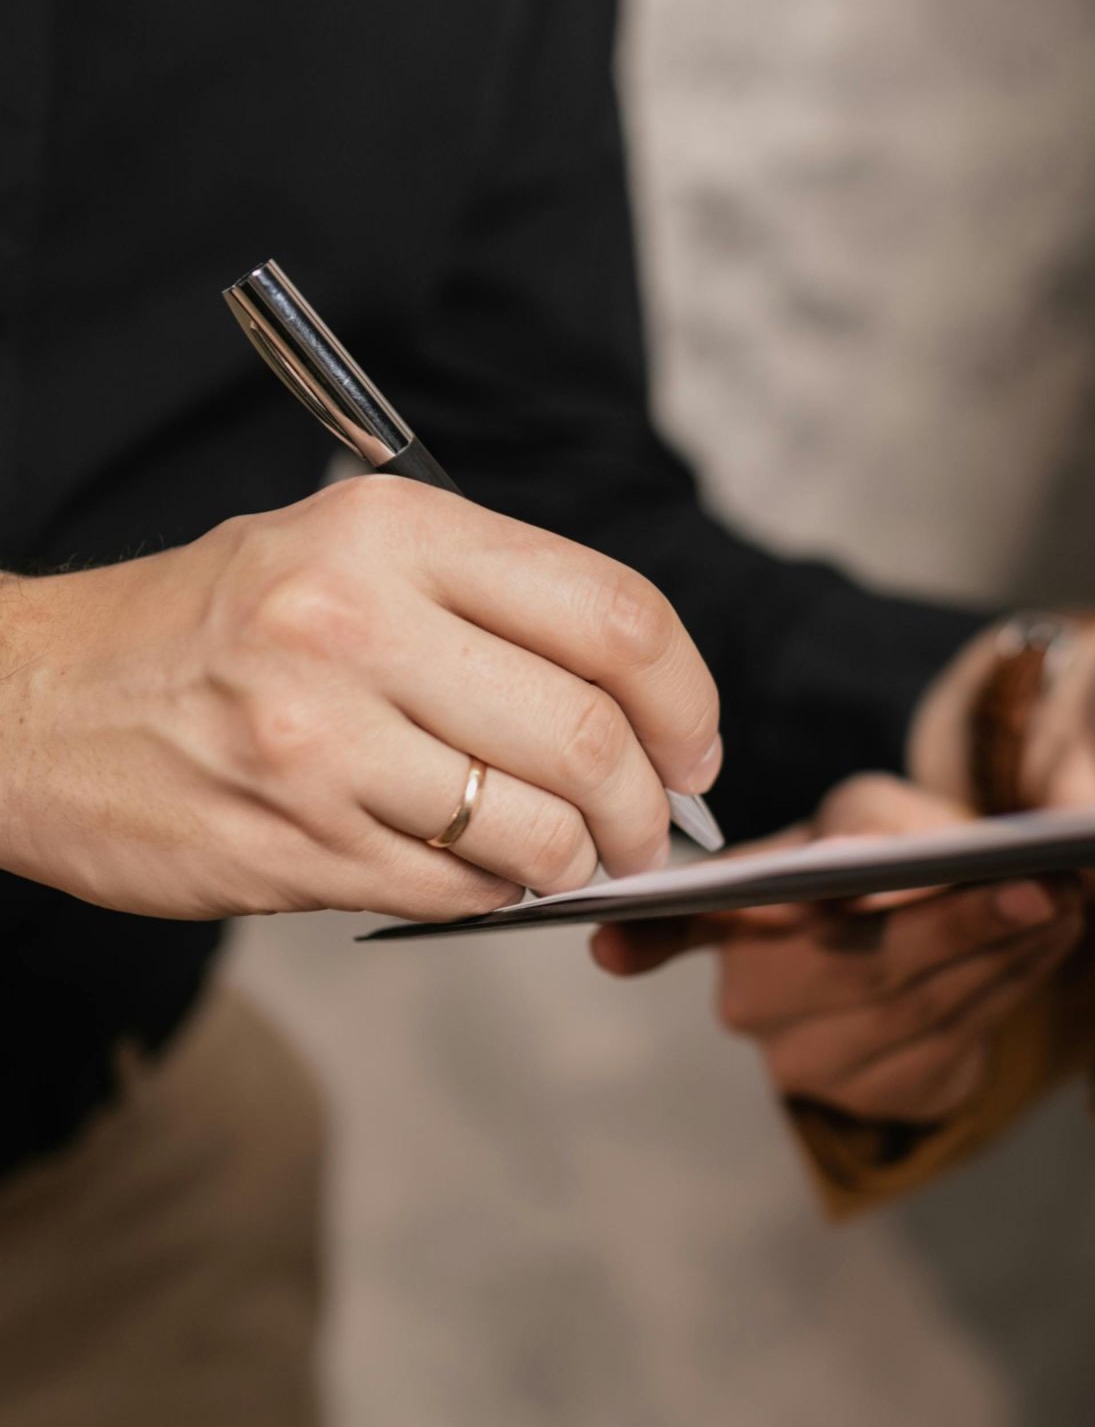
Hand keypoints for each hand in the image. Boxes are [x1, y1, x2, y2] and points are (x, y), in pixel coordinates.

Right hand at [0, 476, 720, 921]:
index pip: (613, 614)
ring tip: (566, 856)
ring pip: (534, 831)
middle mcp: (356, 625)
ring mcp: (321, 744)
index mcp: (390, 532)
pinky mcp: (292, 845)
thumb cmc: (202, 629)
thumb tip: (639, 699)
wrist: (23, 703)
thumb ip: (482, 604)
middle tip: (650, 828)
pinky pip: (456, 890)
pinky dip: (496, 894)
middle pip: (590, 736)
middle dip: (649, 806)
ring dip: (578, 863)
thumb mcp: (335, 552)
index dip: (686, 696)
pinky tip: (478, 870)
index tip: (695, 745)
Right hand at [593, 775, 1085, 1125]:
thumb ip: (873, 820)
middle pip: (856, 963)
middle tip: (1039, 882)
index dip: (651, 938)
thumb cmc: (880, 859)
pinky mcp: (877, 1097)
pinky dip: (1013, 984)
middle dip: (958, 921)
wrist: (927, 942)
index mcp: (727, 915)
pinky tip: (1052, 942)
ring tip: (1065, 899)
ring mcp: (807, 1061)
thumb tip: (873, 854)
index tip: (619, 946)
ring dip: (1005, 950)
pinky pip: (956, 1041)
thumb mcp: (872, 814)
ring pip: (919, 1004)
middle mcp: (750, 998)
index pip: (676, 927)